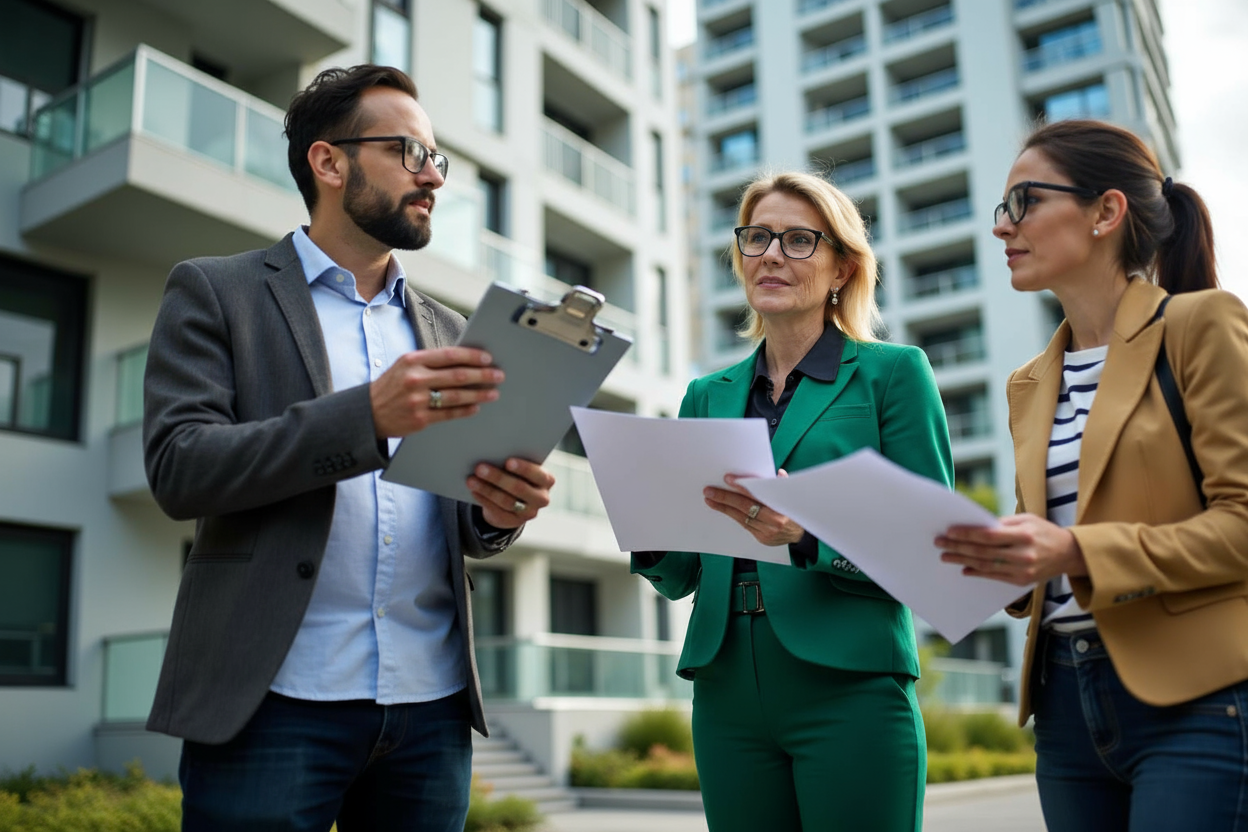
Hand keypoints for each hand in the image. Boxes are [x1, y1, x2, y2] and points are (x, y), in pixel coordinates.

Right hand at [369, 347, 503, 438]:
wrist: (369, 412)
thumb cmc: (392, 386)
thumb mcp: (405, 366)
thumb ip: (430, 362)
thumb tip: (463, 360)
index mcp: (412, 361)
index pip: (450, 355)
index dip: (472, 356)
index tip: (487, 358)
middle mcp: (415, 379)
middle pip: (457, 376)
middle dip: (482, 375)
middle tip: (498, 375)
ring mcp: (417, 400)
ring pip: (456, 396)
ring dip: (479, 394)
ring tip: (493, 393)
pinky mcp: (420, 419)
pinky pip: (449, 414)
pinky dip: (465, 410)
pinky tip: (476, 407)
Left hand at [467, 458, 554, 528]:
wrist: (516, 499)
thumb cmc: (518, 474)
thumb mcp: (522, 468)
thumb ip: (514, 462)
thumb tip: (493, 452)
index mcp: (547, 480)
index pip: (538, 474)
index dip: (524, 468)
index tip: (507, 461)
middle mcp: (542, 498)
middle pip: (519, 488)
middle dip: (498, 477)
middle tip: (480, 468)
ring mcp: (529, 512)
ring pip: (506, 501)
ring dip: (486, 489)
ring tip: (471, 480)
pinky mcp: (514, 522)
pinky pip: (498, 511)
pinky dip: (484, 500)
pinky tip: (474, 491)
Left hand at [703, 471, 804, 546]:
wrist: (801, 535)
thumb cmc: (794, 510)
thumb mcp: (792, 495)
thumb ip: (783, 484)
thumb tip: (779, 473)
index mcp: (782, 507)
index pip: (757, 494)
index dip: (742, 486)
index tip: (728, 479)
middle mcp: (774, 521)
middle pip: (745, 507)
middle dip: (725, 498)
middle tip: (709, 491)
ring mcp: (767, 532)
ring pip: (741, 517)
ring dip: (724, 508)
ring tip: (710, 499)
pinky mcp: (761, 538)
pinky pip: (744, 525)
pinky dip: (733, 516)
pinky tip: (723, 509)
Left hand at [935, 513, 1086, 586]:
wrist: (1069, 553)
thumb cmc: (1043, 531)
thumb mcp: (1026, 520)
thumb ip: (1002, 523)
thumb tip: (974, 525)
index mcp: (1024, 534)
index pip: (988, 535)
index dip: (967, 533)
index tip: (949, 531)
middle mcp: (1023, 554)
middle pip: (983, 551)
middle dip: (958, 547)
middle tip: (940, 543)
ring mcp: (1023, 569)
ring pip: (986, 565)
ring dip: (963, 560)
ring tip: (946, 556)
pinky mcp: (1022, 580)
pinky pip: (994, 577)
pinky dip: (977, 572)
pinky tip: (964, 568)